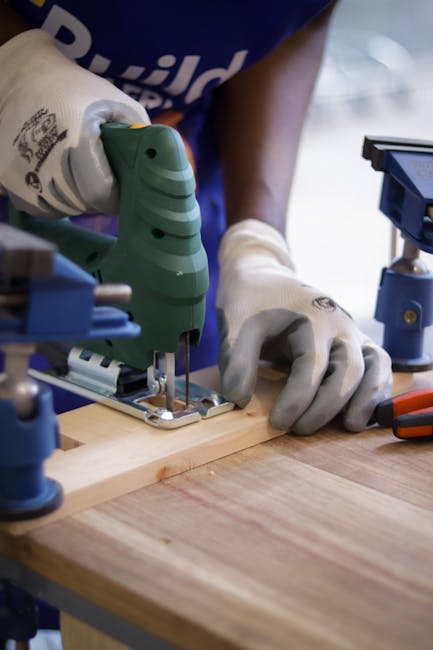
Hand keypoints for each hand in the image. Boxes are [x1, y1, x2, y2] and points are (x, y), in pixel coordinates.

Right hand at [0, 30, 148, 217]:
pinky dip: (53, 201)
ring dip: (76, 200)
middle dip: (97, 197)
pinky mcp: (9, 179)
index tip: (119, 187)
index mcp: (76, 136)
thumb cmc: (79, 92)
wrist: (24, 79)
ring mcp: (22, 170)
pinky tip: (58, 179)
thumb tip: (159, 171)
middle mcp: (45, 156)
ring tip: (78, 173)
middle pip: (82, 204)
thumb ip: (142, 137)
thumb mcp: (119, 104)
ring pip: (61, 208)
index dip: (115, 196)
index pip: (100, 193)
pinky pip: (40, 208)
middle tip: (100, 175)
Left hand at [217, 219, 391, 434]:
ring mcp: (351, 332)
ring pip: (374, 366)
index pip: (312, 365)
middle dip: (327, 406)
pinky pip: (378, 365)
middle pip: (348, 370)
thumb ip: (236, 362)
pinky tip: (360, 414)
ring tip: (350, 426)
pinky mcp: (356, 342)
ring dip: (366, 399)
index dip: (297, 398)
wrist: (265, 277)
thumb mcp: (235, 326)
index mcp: (310, 318)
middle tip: (299, 430)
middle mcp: (339, 324)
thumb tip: (239, 402)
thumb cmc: (250, 302)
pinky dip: (376, 389)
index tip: (278, 422)